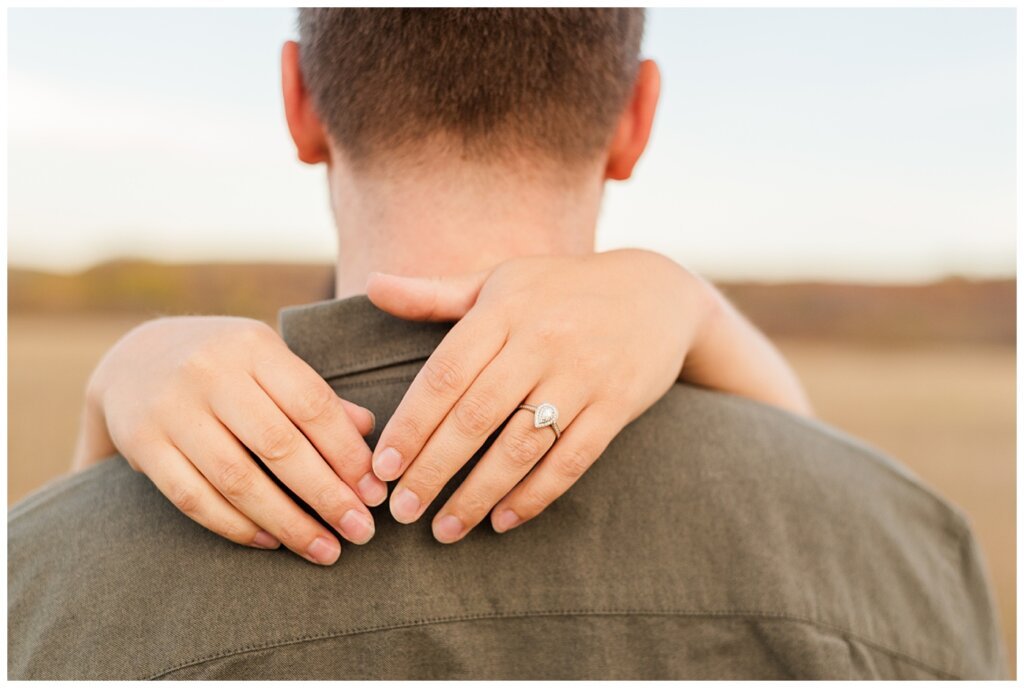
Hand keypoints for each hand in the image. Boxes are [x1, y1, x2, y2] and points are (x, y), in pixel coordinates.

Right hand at [76, 316, 386, 564]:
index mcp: (253, 345)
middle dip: (326, 495)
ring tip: (324, 549)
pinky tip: (272, 542)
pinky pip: (194, 498)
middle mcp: (209, 372)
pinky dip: (237, 526)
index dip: (347, 453)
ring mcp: (171, 409)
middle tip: (360, 530)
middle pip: (278, 445)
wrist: (135, 359)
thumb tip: (369, 432)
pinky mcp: (142, 444)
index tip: (375, 492)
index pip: (312, 404)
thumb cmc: (228, 368)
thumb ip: (317, 397)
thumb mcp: (271, 364)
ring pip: (237, 479)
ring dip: (287, 523)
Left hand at [366, 249, 712, 542]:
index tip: (381, 467)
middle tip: (403, 510)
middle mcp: (541, 341)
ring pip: (521, 446)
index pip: (445, 374)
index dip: (410, 425)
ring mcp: (582, 375)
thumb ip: (436, 294)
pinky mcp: (616, 405)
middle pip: (476, 417)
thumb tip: (373, 287)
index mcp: (503, 309)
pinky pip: (570, 460)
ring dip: (478, 494)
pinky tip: (503, 520)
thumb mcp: (501, 281)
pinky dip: (535, 495)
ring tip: (445, 528)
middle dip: (433, 469)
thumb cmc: (561, 290)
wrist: (657, 294)